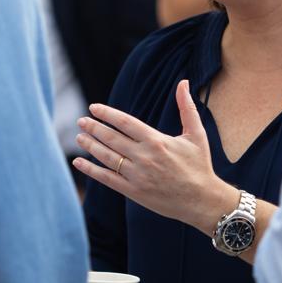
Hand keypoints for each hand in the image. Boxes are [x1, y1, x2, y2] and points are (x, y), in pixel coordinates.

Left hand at [74, 79, 237, 232]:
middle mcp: (144, 157)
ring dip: (90, 146)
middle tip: (81, 121)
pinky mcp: (134, 192)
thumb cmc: (199, 165)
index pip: (125, 122)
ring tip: (80, 137)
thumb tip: (183, 82)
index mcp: (157, 141)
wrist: (202, 201)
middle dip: (94, 128)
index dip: (107, 114)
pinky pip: (107, 179)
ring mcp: (137, 175)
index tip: (93, 108)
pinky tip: (79, 162)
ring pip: (107, 157)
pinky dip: (91, 170)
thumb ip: (187, 107)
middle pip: (112, 138)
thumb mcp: (196, 134)